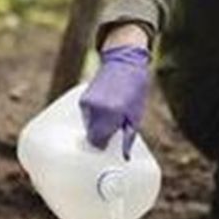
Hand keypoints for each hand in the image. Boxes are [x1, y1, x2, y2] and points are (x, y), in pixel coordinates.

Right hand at [79, 45, 150, 159]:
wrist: (124, 62)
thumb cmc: (134, 89)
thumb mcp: (135, 116)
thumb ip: (128, 138)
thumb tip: (125, 157)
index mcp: (110, 115)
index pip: (98, 141)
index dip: (103, 146)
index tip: (109, 146)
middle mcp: (95, 109)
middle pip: (91, 135)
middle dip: (100, 137)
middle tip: (111, 133)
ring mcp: (87, 103)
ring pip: (87, 126)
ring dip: (96, 126)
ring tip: (109, 118)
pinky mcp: (82, 98)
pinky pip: (85, 116)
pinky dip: (93, 117)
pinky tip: (103, 110)